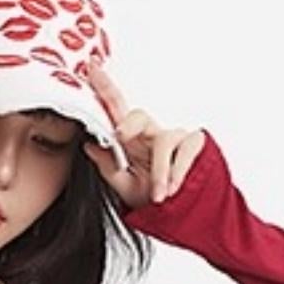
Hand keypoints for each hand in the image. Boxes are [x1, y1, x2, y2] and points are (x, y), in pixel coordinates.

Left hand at [78, 57, 206, 211]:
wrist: (181, 215)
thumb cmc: (154, 199)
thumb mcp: (126, 188)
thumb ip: (108, 168)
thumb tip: (90, 147)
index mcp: (132, 140)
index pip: (116, 110)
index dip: (104, 88)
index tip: (90, 68)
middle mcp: (151, 133)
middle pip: (138, 115)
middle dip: (128, 124)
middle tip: (120, 135)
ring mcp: (174, 137)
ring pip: (164, 142)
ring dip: (160, 172)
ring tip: (159, 194)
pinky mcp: (194, 143)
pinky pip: (185, 151)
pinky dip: (178, 172)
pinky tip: (173, 188)